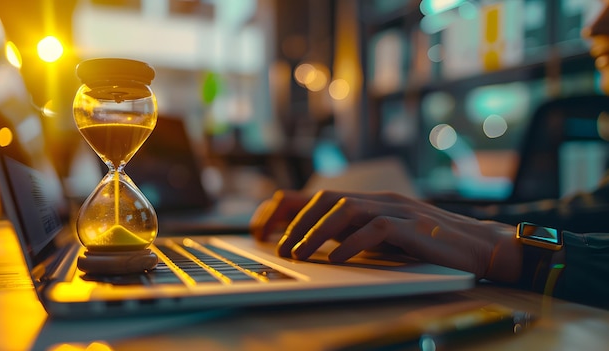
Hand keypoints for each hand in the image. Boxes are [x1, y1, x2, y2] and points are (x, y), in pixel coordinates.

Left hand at [252, 190, 521, 282]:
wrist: (477, 247)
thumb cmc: (428, 246)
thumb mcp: (382, 238)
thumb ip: (352, 233)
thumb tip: (314, 241)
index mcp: (369, 201)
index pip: (318, 195)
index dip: (287, 208)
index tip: (262, 228)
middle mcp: (379, 199)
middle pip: (326, 198)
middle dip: (296, 222)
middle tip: (280, 249)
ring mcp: (397, 209)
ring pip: (345, 208)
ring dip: (316, 232)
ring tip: (299, 254)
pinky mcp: (414, 226)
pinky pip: (375, 228)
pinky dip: (351, 243)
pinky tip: (336, 259)